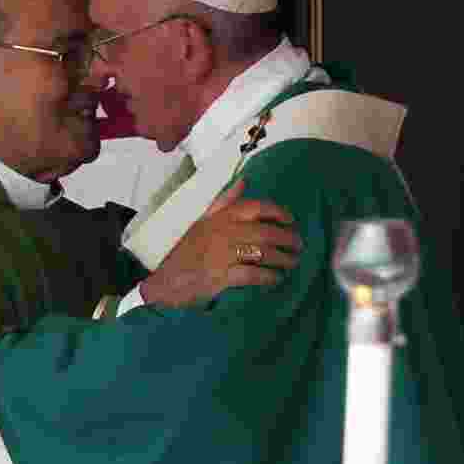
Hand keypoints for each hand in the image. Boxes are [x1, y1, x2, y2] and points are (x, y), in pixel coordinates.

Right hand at [139, 179, 300, 306]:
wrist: (164, 281)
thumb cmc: (184, 252)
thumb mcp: (200, 220)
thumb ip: (223, 202)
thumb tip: (243, 182)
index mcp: (219, 217)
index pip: (255, 207)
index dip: (278, 213)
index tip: (290, 220)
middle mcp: (223, 233)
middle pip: (265, 232)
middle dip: (287, 238)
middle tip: (299, 245)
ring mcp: (222, 255)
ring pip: (263, 253)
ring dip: (283, 258)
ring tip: (293, 262)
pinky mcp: (221, 277)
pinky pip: (253, 274)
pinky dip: (269, 276)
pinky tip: (277, 278)